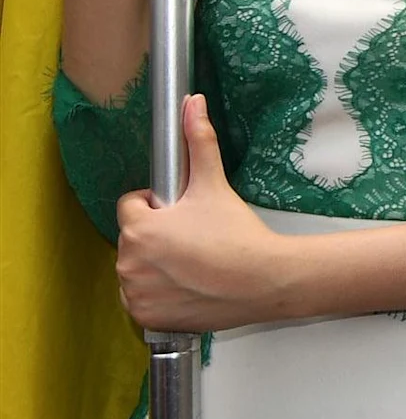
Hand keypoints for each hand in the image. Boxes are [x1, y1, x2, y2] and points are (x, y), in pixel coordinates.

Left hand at [115, 95, 295, 331]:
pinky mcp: (146, 316)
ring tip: (193, 265)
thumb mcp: (214, 185)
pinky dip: (158, 295)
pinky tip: (187, 287)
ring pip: (136, 269)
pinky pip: (141, 299)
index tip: (183, 214)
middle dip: (157, 237)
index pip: (131, 207)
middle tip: (195, 240)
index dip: (157, 207)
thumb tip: (192, 103)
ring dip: (155, 266)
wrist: (264, 281)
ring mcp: (135, 292)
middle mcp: (128, 262)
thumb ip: (198, 142)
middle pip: (134, 239)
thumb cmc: (239, 236)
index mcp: (139, 228)